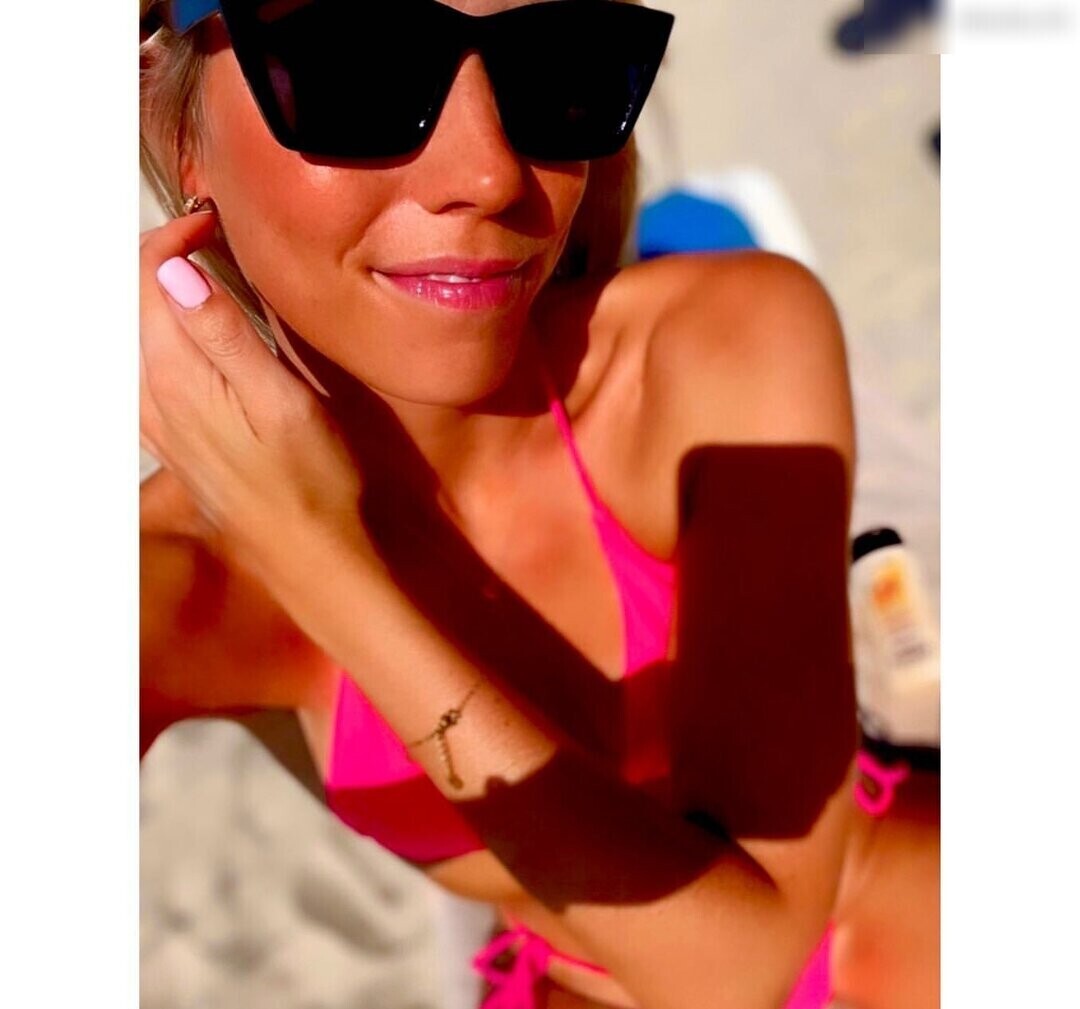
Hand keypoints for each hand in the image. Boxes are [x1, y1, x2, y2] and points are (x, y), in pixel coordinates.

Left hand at [140, 208, 364, 580]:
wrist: (316, 556)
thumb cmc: (314, 482)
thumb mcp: (282, 401)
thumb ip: (224, 335)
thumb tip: (174, 271)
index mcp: (176, 379)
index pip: (148, 281)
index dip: (175, 238)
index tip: (214, 221)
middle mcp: (153, 400)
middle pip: (132, 305)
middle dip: (161, 259)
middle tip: (205, 234)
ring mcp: (161, 425)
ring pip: (137, 338)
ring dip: (159, 296)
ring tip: (199, 269)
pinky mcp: (178, 442)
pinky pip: (149, 372)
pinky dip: (161, 336)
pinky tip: (188, 336)